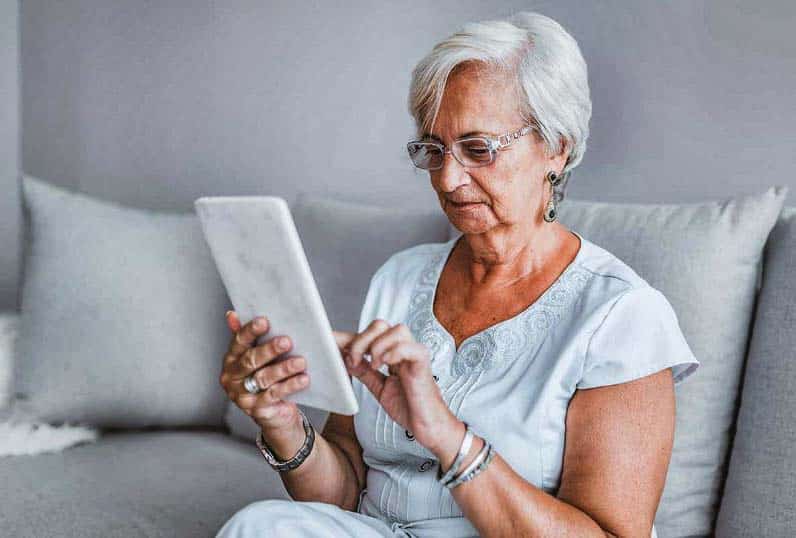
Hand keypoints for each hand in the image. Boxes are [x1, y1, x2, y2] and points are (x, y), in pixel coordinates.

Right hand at [220, 311, 308, 433]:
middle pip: (250, 360)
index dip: (250, 331)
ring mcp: (242, 394)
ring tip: (301, 361)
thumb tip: (232, 314)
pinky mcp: (256, 409)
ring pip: (263, 378)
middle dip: (269, 350)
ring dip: (283, 369)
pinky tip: (303, 379)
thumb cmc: (267, 376)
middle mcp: (232, 376)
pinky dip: (289, 386)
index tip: (264, 321)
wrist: (275, 412)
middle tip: (287, 341)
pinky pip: (274, 395)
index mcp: (232, 358)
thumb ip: (250, 336)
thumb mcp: (259, 355)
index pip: (238, 341)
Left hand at [340, 319, 455, 452]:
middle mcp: (404, 349)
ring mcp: (415, 354)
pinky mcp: (423, 363)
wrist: (428, 427)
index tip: (327, 340)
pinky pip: (409, 347)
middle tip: (354, 360)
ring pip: (395, 330)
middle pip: (380, 325)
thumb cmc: (409, 407)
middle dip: (361, 340)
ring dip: (377, 345)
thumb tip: (348, 359)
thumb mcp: (380, 388)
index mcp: (393, 354)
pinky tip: (384, 365)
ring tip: (373, 365)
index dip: (348, 336)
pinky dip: (393, 352)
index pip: (369, 335)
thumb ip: (365, 373)